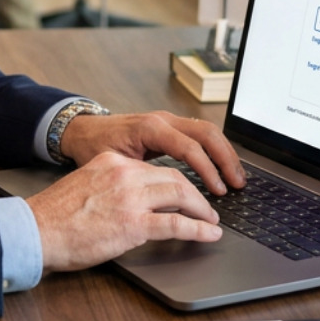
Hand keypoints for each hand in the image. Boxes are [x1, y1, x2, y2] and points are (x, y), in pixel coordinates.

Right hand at [26, 151, 222, 272]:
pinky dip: (199, 229)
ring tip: (211, 221)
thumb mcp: (85, 186)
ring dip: (202, 210)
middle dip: (196, 193)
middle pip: (175, 177)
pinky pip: (177, 224)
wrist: (36, 231)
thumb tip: (131, 202)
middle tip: (206, 207)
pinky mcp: (133, 224)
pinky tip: (209, 235)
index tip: (186, 192)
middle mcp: (124, 173)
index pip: (155, 168)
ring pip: (181, 195)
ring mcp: (130, 198)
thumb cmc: (54, 216)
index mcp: (112, 162)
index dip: (177, 182)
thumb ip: (110, 186)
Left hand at [59, 110, 245, 195]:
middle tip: (238, 184)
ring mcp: (167, 121)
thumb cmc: (93, 147)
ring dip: (224, 154)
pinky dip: (214, 151)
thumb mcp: (112, 164)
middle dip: (225, 159)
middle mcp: (162, 120)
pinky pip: (199, 134)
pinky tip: (221, 168)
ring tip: (236, 178)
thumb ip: (136, 177)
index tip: (218, 191)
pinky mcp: (169, 127)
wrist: (81, 130)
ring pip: (207, 131)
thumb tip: (160, 200)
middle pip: (207, 133)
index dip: (207, 171)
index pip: (189, 147)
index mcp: (150, 128)